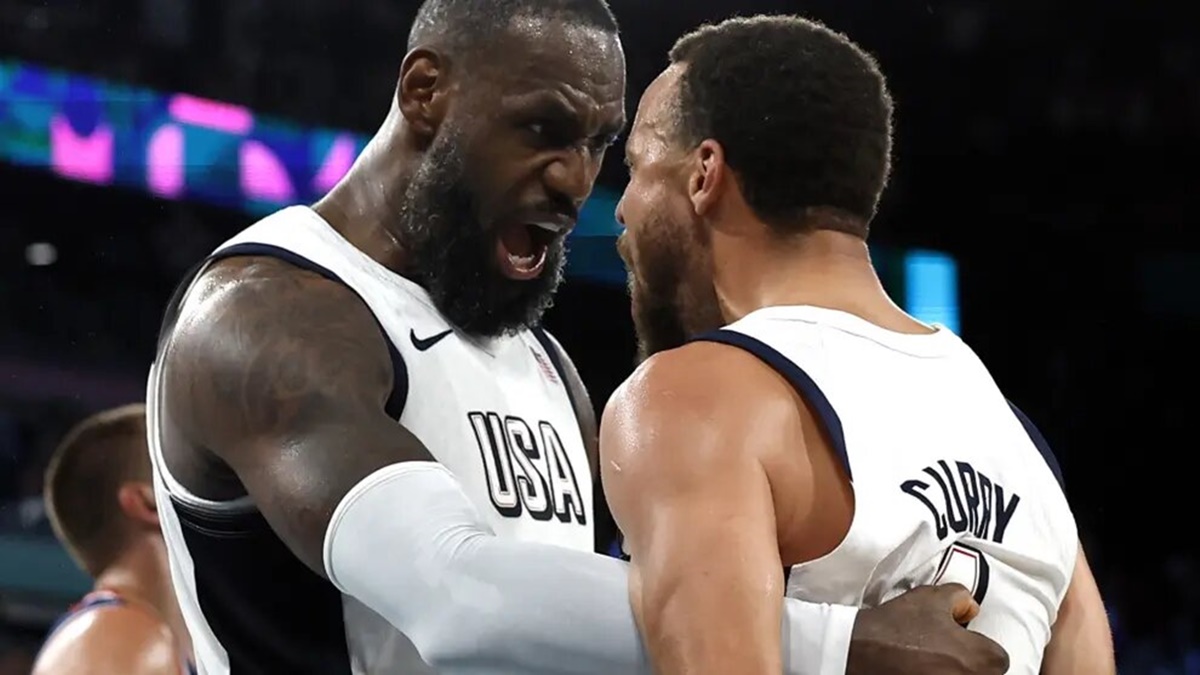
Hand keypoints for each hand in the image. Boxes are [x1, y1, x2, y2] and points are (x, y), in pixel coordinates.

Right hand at [846, 584, 1009, 674]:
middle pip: (984, 674)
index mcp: (980, 659)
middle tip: (947, 652)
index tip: (965, 641)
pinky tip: (918, 669)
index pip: (999, 658)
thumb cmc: (897, 627)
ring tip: (931, 662)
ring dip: (954, 672)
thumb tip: (970, 607)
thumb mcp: (931, 597)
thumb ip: (961, 597)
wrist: (858, 650)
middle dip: (970, 664)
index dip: (981, 646)